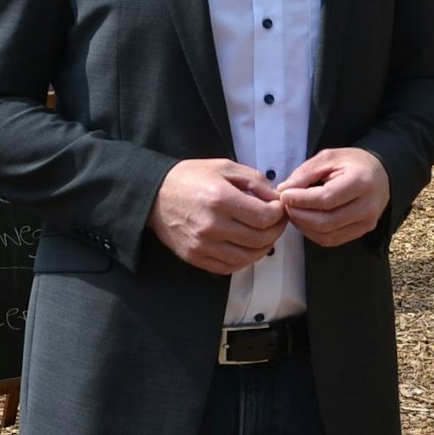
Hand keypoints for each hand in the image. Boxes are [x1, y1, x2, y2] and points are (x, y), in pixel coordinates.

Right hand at [148, 159, 286, 273]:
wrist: (154, 194)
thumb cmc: (190, 178)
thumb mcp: (224, 167)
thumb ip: (254, 180)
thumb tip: (275, 197)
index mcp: (221, 199)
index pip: (264, 217)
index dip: (279, 214)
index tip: (279, 208)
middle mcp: (212, 225)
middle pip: (260, 239)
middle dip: (276, 230)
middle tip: (277, 222)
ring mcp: (203, 245)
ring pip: (247, 258)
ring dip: (263, 248)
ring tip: (265, 235)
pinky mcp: (195, 257)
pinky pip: (229, 267)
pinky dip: (244, 260)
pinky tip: (246, 247)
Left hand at [278, 148, 389, 246]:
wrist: (380, 174)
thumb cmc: (353, 163)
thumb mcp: (329, 157)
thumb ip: (305, 173)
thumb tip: (284, 190)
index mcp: (361, 181)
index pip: (327, 199)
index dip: (301, 200)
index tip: (284, 195)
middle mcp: (368, 206)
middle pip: (326, 222)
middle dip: (299, 215)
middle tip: (285, 205)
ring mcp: (367, 222)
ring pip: (327, 235)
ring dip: (303, 226)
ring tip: (293, 211)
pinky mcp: (362, 232)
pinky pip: (332, 240)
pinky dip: (312, 233)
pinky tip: (305, 220)